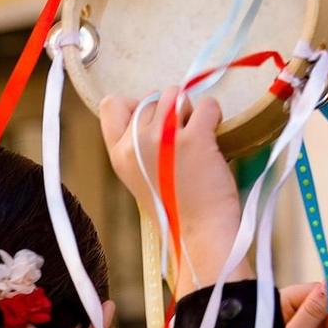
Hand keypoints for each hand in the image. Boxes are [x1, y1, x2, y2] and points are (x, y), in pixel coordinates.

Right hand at [100, 90, 247, 296]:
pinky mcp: (194, 138)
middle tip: (180, 143)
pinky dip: (214, 117)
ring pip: (177, 95)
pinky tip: (212, 141)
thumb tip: (155, 108)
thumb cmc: (173, 206)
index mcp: (118, 154)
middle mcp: (135, 143)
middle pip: (152, 97)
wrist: (197, 232)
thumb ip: (137, 144)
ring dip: (191, 111)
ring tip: (195, 140)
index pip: (112, 105)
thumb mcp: (138, 175)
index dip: (136, 106)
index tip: (153, 125)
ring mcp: (163, 138)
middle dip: (170, 112)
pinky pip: (207, 105)